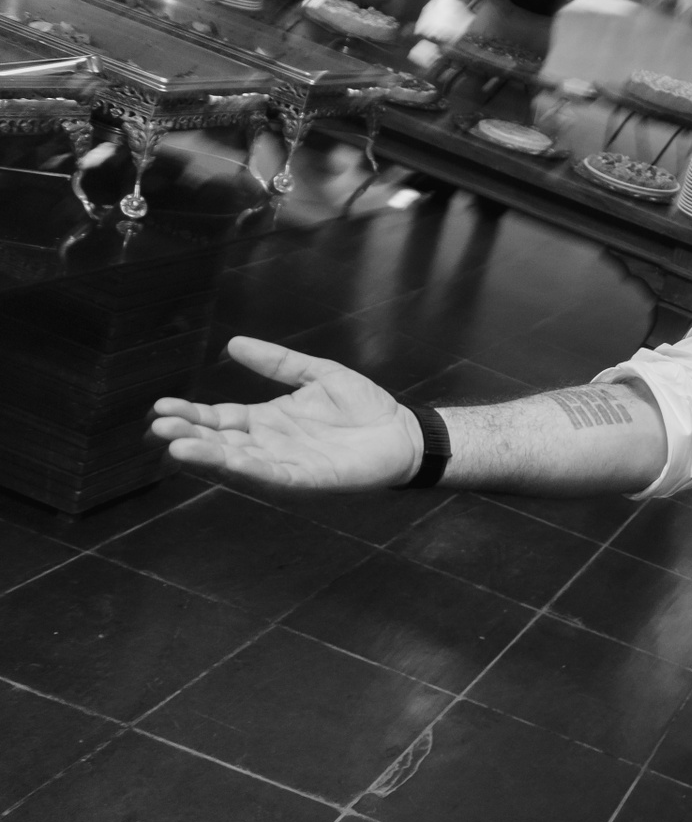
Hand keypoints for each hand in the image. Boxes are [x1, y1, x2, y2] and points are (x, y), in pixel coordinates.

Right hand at [149, 337, 418, 489]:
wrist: (404, 432)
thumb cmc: (365, 407)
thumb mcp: (317, 374)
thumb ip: (278, 362)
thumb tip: (234, 343)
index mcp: (266, 420)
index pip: (217, 418)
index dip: (190, 413)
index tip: (159, 406)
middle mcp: (269, 445)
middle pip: (218, 441)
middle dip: (188, 434)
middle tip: (157, 426)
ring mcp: (285, 464)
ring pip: (237, 462)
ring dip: (208, 456)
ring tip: (176, 446)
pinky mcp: (307, 479)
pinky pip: (272, 475)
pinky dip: (248, 468)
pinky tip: (226, 460)